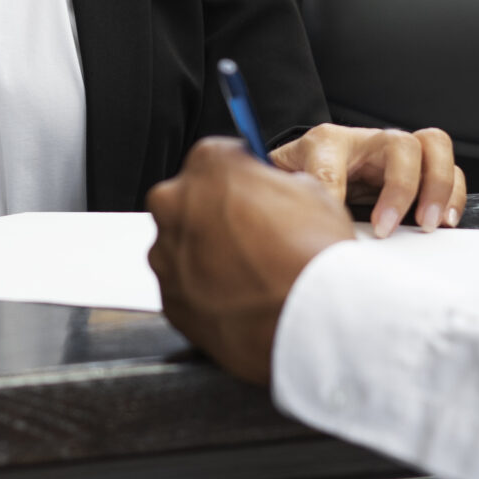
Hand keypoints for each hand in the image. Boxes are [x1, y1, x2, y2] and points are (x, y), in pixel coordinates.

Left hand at [149, 137, 355, 382]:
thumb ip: (276, 183)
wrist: (309, 320)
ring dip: (208, 253)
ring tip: (249, 271)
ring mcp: (166, 254)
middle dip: (215, 214)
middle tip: (252, 235)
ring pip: (183, 245)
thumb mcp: (312, 191)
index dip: (240, 177)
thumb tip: (272, 190)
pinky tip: (239, 295)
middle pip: (190, 200)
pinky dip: (204, 289)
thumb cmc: (312, 255)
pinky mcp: (168, 298)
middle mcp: (175, 204)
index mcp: (208, 165)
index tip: (251, 192)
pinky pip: (183, 285)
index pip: (217, 158)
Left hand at [270, 122, 465, 235]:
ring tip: (428, 224)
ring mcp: (396, 152)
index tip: (335, 227)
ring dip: (437, 186)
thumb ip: (291, 201)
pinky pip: (450, 169)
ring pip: (434, 146)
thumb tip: (305, 227)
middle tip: (387, 227)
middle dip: (401, 187)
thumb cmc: (301, 176)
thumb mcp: (286, 185)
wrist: (311, 168)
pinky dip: (454, 194)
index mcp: (326, 143)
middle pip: (400, 144)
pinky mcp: (418, 168)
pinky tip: (445, 221)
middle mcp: (367, 141)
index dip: (333, 195)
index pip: (331, 165)